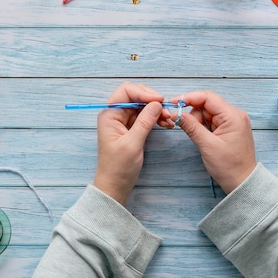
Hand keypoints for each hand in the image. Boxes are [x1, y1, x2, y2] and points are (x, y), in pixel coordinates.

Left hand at [93, 82, 172, 204]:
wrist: (114, 185)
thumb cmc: (118, 167)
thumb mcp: (133, 144)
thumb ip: (144, 122)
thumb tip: (157, 103)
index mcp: (109, 115)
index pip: (126, 91)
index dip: (143, 93)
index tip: (159, 100)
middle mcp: (115, 114)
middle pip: (135, 96)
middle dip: (152, 100)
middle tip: (166, 111)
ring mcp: (123, 120)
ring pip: (142, 105)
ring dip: (156, 110)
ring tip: (168, 120)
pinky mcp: (130, 127)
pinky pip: (144, 116)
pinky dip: (155, 118)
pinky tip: (166, 124)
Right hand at [171, 91, 255, 193]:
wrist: (242, 181)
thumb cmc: (229, 166)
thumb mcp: (207, 145)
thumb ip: (191, 126)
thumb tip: (176, 113)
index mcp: (233, 116)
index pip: (208, 97)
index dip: (189, 98)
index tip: (174, 103)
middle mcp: (235, 114)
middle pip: (207, 103)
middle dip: (193, 113)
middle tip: (184, 125)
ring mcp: (233, 121)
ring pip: (207, 111)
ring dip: (198, 121)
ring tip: (199, 137)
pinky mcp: (229, 127)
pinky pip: (212, 120)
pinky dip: (203, 126)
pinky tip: (203, 137)